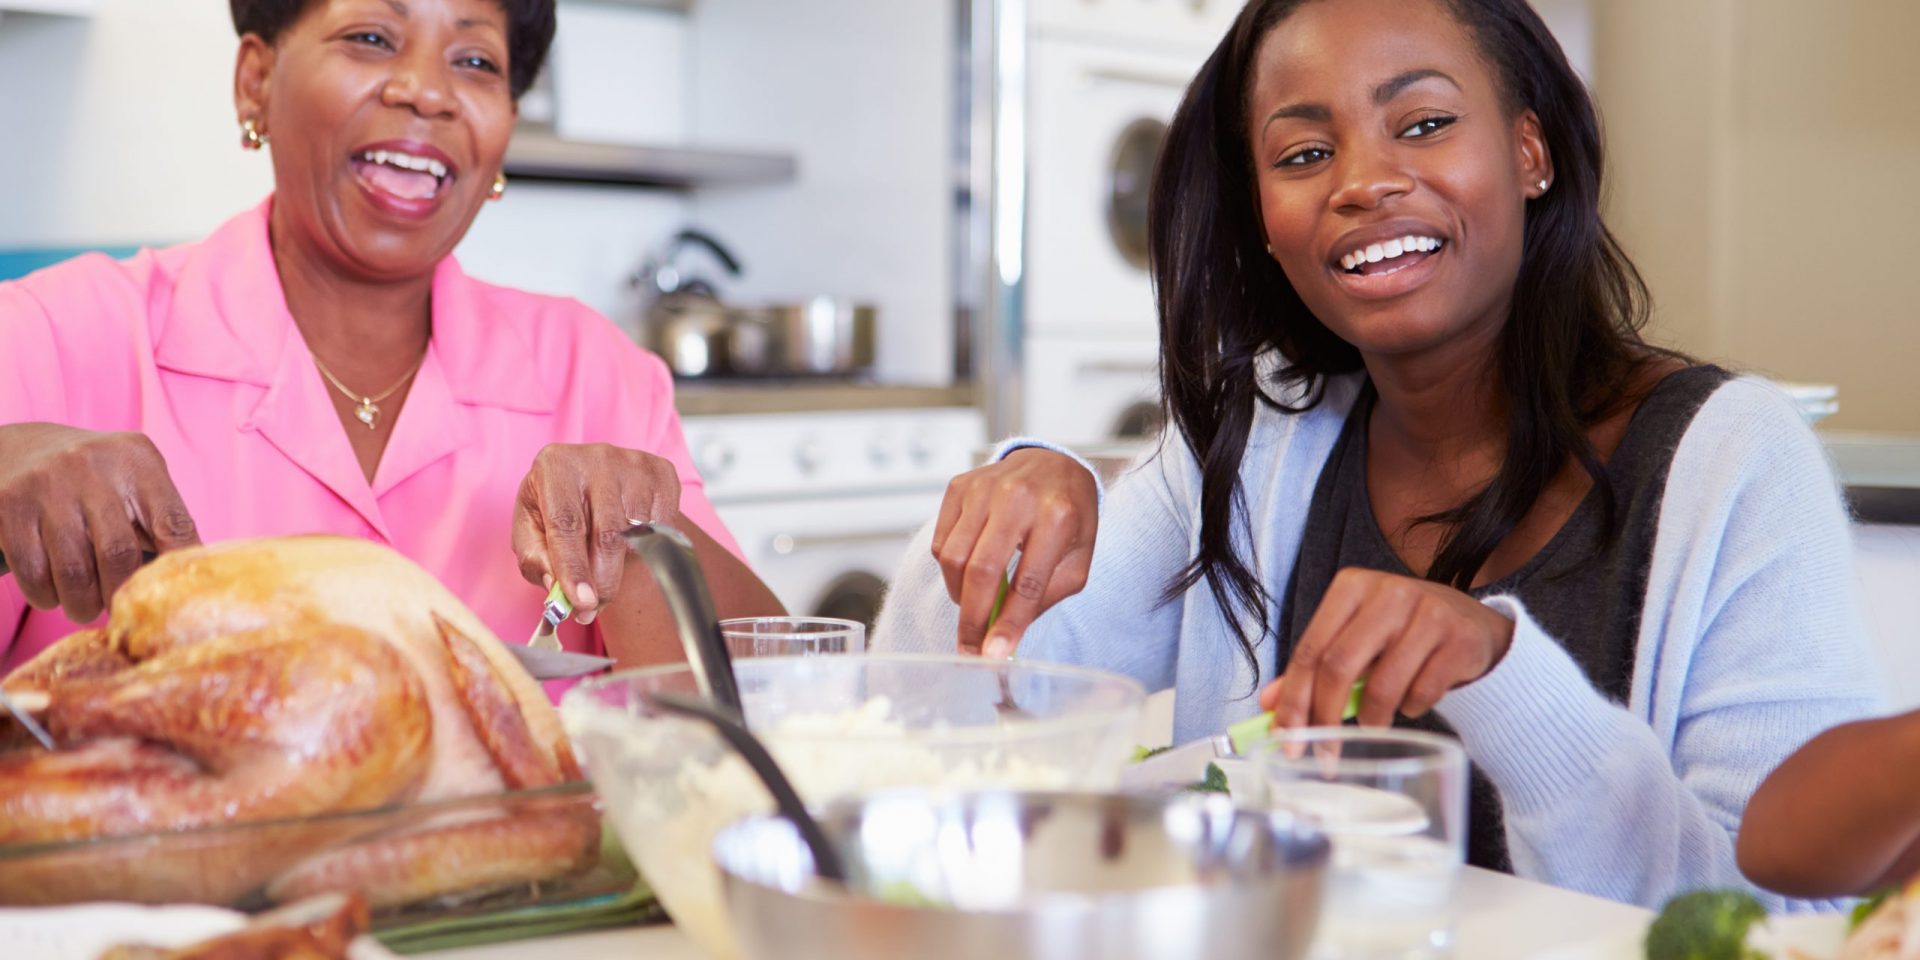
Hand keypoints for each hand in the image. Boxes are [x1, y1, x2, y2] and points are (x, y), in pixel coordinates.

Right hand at [0, 424, 200, 621]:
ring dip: (81, 603)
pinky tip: (52, 595)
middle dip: (119, 595)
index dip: (179, 569)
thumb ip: (163, 521)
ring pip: (74, 570)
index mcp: (138, 462)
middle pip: (119, 554)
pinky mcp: (10, 504)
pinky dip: (45, 595)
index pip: (174, 524)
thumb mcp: (134, 481)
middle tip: (117, 609)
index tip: (173, 599)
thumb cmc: (95, 479)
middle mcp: (94, 467)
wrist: (20, 447)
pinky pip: (32, 570)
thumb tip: (191, 586)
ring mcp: (48, 484)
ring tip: (85, 608)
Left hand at [511, 443, 681, 624]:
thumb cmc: (555, 507)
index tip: (581, 603)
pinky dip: (647, 545)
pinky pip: (663, 525)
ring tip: (605, 570)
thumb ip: (536, 560)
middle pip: (607, 534)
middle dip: (602, 582)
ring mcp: (633, 463)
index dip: (574, 568)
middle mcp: (596, 458)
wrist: (590, 480)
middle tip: (592, 609)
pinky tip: (628, 541)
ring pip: (638, 534)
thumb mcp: (530, 530)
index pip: (566, 524)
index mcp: (554, 466)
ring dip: (623, 566)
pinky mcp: (661, 473)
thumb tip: (556, 588)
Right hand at [931, 448, 1096, 656]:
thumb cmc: (1069, 517)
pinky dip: (949, 568)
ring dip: (959, 594)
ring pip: (952, 557)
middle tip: (971, 648)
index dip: (1008, 624)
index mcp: (1058, 516)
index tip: (993, 656)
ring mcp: (984, 488)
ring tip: (976, 603)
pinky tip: (969, 570)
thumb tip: (1004, 638)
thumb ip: (1045, 597)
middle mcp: (1018, 496)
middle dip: (973, 619)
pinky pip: (940, 542)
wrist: (1054, 464)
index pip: (1028, 582)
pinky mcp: (959, 486)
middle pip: (982, 571)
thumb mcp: (1077, 559)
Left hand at [1260, 568, 1514, 728]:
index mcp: (1352, 586)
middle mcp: (1389, 592)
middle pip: (1339, 666)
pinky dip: (1411, 708)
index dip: (1294, 699)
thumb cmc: (1401, 633)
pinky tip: (1413, 700)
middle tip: (1324, 753)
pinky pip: (1422, 693)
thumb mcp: (1356, 640)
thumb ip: (1315, 667)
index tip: (1287, 738)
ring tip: (1374, 724)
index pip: (1310, 649)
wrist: (1471, 624)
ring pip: (1383, 685)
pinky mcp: (1460, 639)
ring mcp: (1429, 612)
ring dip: (1373, 719)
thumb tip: (1269, 703)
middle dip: (1325, 718)